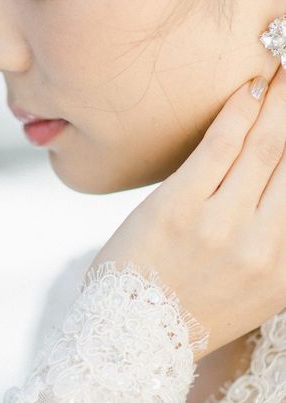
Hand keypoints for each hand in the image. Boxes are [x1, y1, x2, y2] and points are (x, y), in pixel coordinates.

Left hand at [89, 66, 285, 359]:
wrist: (133, 335)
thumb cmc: (190, 309)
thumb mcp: (255, 293)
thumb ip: (278, 249)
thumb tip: (281, 193)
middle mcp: (265, 246)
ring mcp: (221, 226)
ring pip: (267, 146)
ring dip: (281, 100)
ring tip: (284, 67)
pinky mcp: (178, 208)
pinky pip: (218, 147)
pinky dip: (238, 112)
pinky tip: (250, 86)